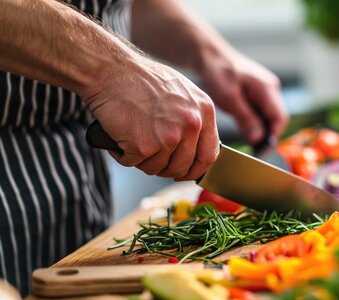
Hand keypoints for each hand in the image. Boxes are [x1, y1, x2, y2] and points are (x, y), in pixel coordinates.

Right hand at [83, 55, 218, 180]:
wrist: (111, 70)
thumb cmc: (141, 79)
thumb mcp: (182, 93)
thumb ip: (193, 119)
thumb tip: (194, 148)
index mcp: (204, 112)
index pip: (209, 155)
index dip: (195, 169)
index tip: (185, 171)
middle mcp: (191, 125)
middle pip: (183, 167)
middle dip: (166, 168)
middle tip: (151, 158)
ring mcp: (169, 137)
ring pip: (157, 169)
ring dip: (143, 161)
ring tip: (133, 140)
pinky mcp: (145, 146)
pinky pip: (134, 163)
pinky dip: (123, 155)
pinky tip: (120, 138)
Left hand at [200, 49, 288, 144]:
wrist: (211, 57)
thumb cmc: (219, 73)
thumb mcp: (229, 98)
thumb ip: (245, 118)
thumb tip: (258, 139)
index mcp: (267, 88)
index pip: (279, 117)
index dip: (274, 135)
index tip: (263, 150)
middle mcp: (271, 90)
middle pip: (277, 119)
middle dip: (269, 136)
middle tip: (257, 152)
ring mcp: (265, 92)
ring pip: (270, 117)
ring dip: (263, 131)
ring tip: (253, 148)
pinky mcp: (258, 95)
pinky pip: (262, 113)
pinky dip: (257, 125)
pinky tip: (249, 135)